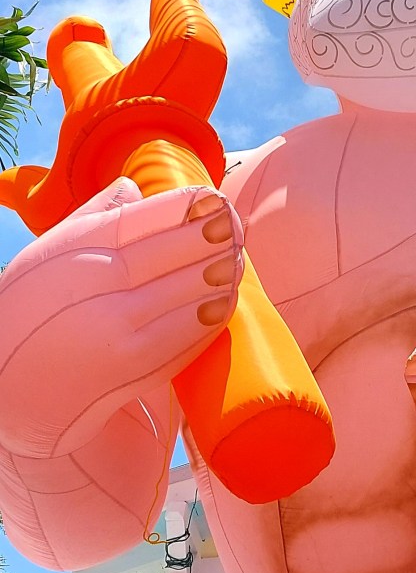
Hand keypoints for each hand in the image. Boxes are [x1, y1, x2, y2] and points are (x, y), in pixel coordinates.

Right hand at [0, 177, 242, 457]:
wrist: (17, 385)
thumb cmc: (40, 307)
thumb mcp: (52, 252)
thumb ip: (96, 216)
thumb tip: (134, 186)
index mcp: (76, 247)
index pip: (140, 219)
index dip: (184, 207)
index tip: (214, 198)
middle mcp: (94, 284)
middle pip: (169, 253)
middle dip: (212, 237)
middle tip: (234, 227)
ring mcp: (117, 327)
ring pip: (187, 293)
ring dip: (221, 275)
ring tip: (237, 260)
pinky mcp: (135, 365)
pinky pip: (188, 334)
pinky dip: (212, 315)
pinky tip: (226, 300)